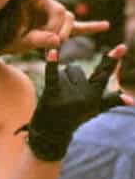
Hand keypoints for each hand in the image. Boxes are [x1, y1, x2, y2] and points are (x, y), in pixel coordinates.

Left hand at [16, 0, 108, 51]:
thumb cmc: (1, 39)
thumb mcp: (13, 40)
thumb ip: (33, 40)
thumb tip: (57, 41)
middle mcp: (41, 2)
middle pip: (60, 10)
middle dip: (58, 27)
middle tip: (52, 43)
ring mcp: (50, 15)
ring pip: (67, 19)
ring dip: (63, 33)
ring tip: (53, 48)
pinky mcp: (57, 27)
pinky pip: (76, 27)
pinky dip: (89, 27)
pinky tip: (105, 25)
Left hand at [24, 45, 127, 159]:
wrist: (52, 133)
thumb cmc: (76, 117)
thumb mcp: (95, 110)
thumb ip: (112, 101)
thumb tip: (133, 101)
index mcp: (95, 96)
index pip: (104, 74)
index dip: (112, 59)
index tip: (121, 46)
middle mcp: (83, 95)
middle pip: (76, 70)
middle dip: (69, 79)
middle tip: (66, 96)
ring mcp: (67, 95)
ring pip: (63, 71)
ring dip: (59, 80)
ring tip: (58, 96)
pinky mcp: (51, 94)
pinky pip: (51, 75)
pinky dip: (51, 63)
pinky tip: (52, 51)